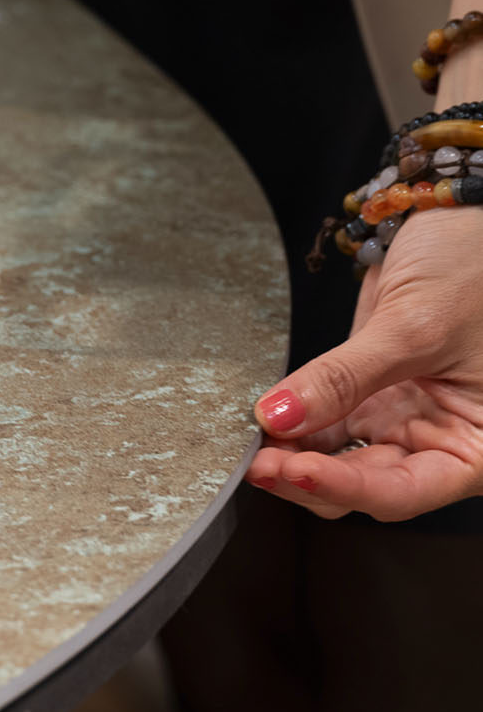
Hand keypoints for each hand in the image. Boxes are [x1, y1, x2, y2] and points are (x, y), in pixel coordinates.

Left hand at [249, 208, 482, 518]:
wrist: (468, 220)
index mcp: (478, 446)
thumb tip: (279, 417)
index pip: (406, 491)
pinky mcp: (371, 394)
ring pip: (339, 461)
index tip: (296, 470)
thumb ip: (345, 377)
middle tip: (259, 463)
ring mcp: (404, 418)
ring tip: (252, 447)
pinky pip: (326, 426)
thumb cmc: (476, 268)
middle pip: (367, 484)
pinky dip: (295, 428)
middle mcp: (442, 440)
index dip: (348, 488)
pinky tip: (265, 423)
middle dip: (310, 479)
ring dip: (294, 459)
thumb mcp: (414, 325)